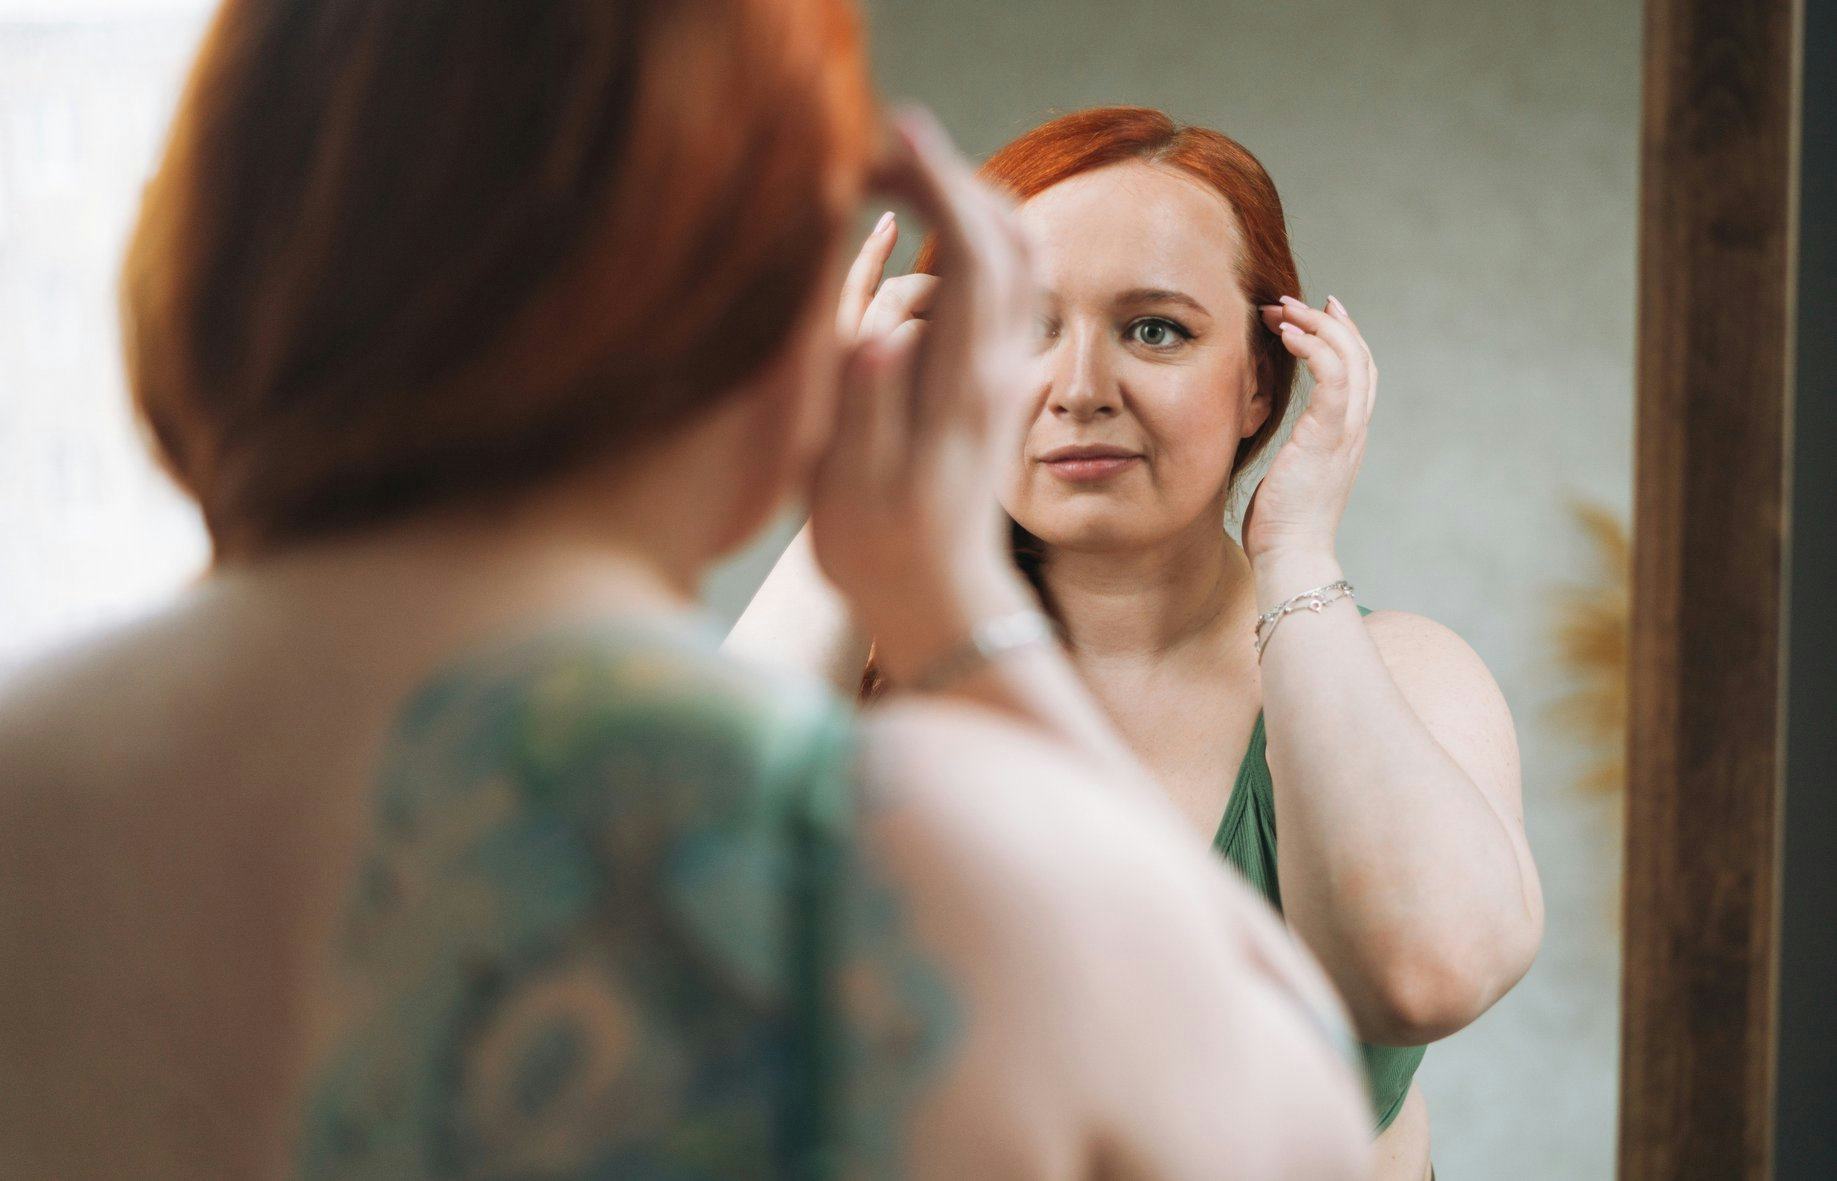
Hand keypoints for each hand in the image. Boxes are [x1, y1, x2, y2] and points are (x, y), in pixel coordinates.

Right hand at [806, 107, 1039, 679]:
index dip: (934, 181)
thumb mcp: (856, 488)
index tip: (890, 136)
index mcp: (959, 384)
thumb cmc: (883, 554)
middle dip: (948, 169)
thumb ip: (868, 405)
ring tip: (903, 171)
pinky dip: (980, 235)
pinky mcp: (1000, 381)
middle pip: (1003, 236)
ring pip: (1016, 256)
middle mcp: (996, 367)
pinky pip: (1010, 285)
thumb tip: (884, 330)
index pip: (967, 254)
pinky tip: (936, 228)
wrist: (944, 603)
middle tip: (881, 142)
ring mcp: (1006, 371)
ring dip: (968, 197)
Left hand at [1242, 295, 1376, 565]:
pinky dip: (1314, 347)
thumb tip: (1264, 422)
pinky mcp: (1328, 437)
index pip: (1358, 373)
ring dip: (1318, 326)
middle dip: (1329, 321)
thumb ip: (1291, 443)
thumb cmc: (1281, 524)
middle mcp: (1354, 431)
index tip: (1312, 313)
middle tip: (1292, 302)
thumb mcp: (1288, 472)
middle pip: (1362, 357)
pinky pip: (1333, 377)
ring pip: (1351, 358)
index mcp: (1346, 437)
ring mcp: (1345, 433)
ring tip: (1283, 310)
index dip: (1341, 337)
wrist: (1291, 557)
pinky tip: (1287, 334)